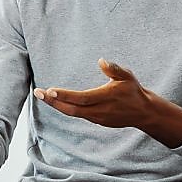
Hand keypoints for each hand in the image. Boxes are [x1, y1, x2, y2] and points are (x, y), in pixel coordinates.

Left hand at [34, 59, 181, 146]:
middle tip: (38, 93)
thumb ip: (114, 69)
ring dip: (57, 105)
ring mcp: (97, 118)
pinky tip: (56, 102)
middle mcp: (99, 111)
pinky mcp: (96, 120)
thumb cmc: (133, 91)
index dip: (65, 96)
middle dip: (53, 102)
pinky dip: (65, 108)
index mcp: (105, 98)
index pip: (81, 98)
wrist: (143, 112)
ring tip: (43, 95)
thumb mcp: (127, 76)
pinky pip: (77, 114)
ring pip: (72, 113)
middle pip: (71, 109)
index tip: (50, 90)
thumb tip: (101, 61)